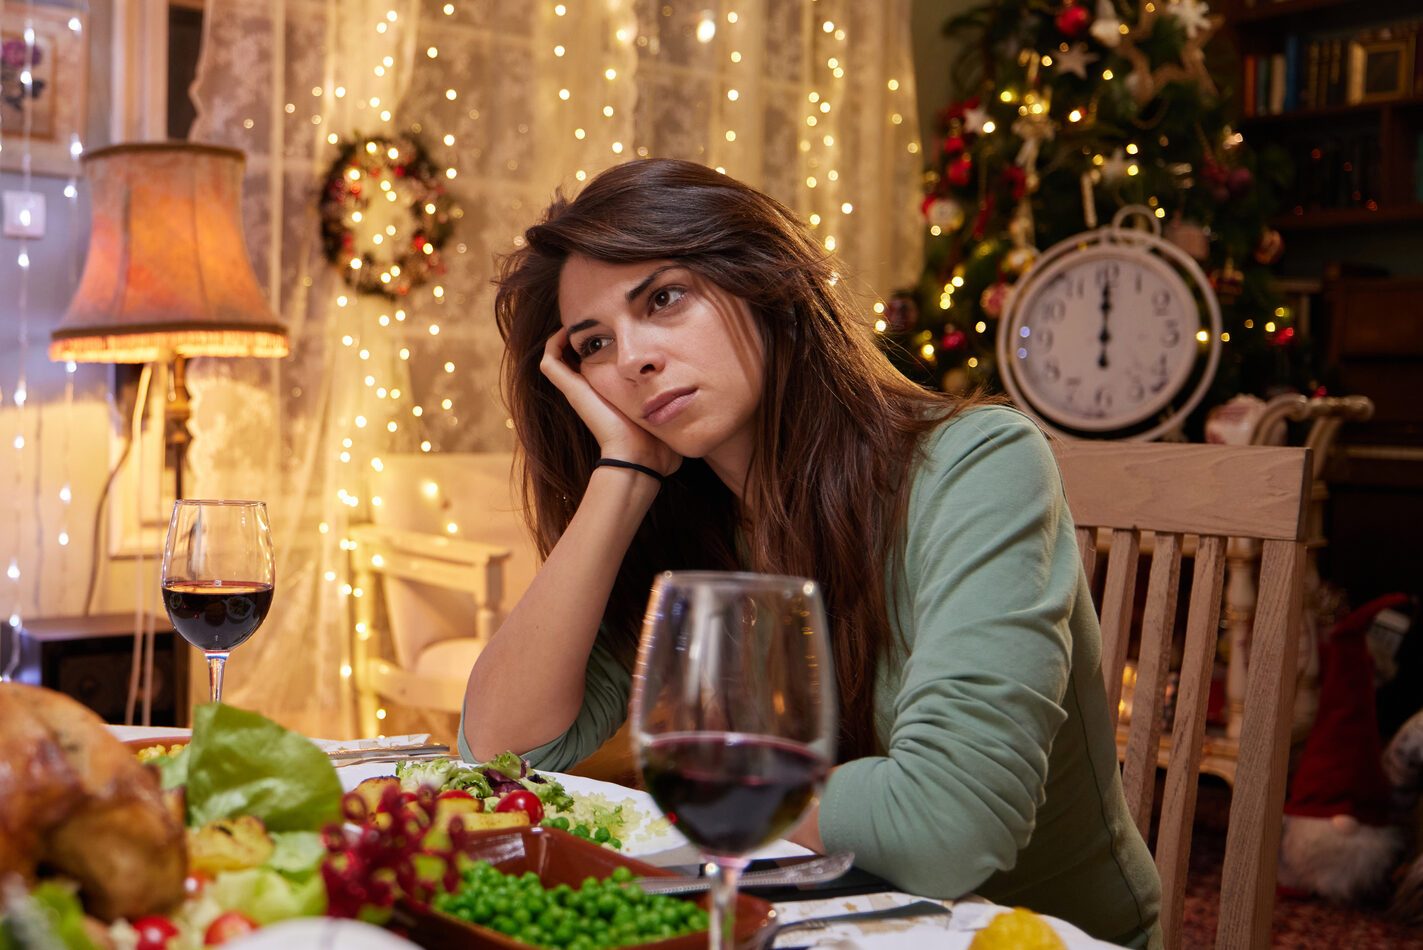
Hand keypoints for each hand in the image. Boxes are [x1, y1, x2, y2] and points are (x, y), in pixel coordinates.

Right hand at [540, 328, 681, 475]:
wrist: (640, 458)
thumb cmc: (658, 446)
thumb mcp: (670, 415)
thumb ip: (681, 405)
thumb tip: (700, 398)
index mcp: (614, 394)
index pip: (603, 364)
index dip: (608, 343)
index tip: (623, 325)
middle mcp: (593, 389)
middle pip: (579, 356)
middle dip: (588, 334)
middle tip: (602, 317)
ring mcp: (579, 389)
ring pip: (559, 355)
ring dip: (568, 335)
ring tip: (582, 319)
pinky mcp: (571, 390)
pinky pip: (550, 360)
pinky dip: (554, 342)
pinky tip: (570, 329)